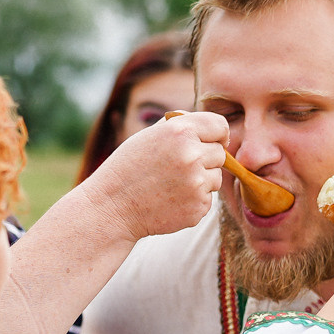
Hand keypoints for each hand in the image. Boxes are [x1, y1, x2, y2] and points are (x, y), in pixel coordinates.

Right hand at [82, 111, 227, 241]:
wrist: (113, 206)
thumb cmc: (130, 167)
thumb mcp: (150, 135)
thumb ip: (182, 126)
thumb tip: (213, 128)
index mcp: (180, 131)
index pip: (220, 126)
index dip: (218, 134)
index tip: (213, 141)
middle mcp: (192, 155)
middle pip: (220, 154)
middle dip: (206, 159)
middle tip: (178, 167)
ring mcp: (197, 183)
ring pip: (216, 178)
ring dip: (201, 181)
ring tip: (171, 184)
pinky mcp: (198, 207)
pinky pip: (207, 199)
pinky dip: (193, 200)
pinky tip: (170, 200)